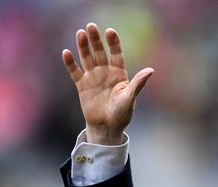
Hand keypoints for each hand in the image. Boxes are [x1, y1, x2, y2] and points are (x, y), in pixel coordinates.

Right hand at [62, 23, 153, 144]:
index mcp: (119, 74)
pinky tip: (67, 53)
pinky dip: (71, 63)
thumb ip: (138, 83)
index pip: (116, 55)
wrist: (107, 128)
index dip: (113, 43)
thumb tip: (151, 70)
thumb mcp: (130, 98)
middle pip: (100, 53)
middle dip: (96, 40)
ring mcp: (93, 78)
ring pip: (87, 58)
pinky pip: (75, 72)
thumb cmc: (122, 114)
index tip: (110, 31)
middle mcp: (106, 73)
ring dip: (83, 46)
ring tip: (80, 33)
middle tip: (91, 26)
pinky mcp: (82, 86)